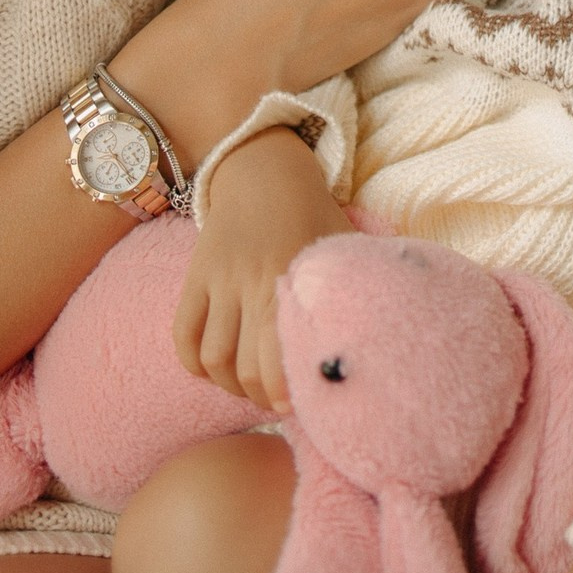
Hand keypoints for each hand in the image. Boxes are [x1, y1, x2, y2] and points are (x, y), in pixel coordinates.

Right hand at [173, 126, 349, 411]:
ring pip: (213, 358)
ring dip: (228, 385)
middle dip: (260, 396)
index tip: (299, 403)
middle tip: (276, 401)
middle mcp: (252, 282)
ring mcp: (219, 280)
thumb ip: (358, 282)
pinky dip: (193, 363)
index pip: (280, 357)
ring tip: (247, 387)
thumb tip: (388, 326)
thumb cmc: (312, 211)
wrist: (264, 169)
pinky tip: (215, 369)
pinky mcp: (196, 276)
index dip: (286, 393)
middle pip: (246, 368)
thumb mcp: (342, 241)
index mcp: (293, 278)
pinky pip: (183, 334)